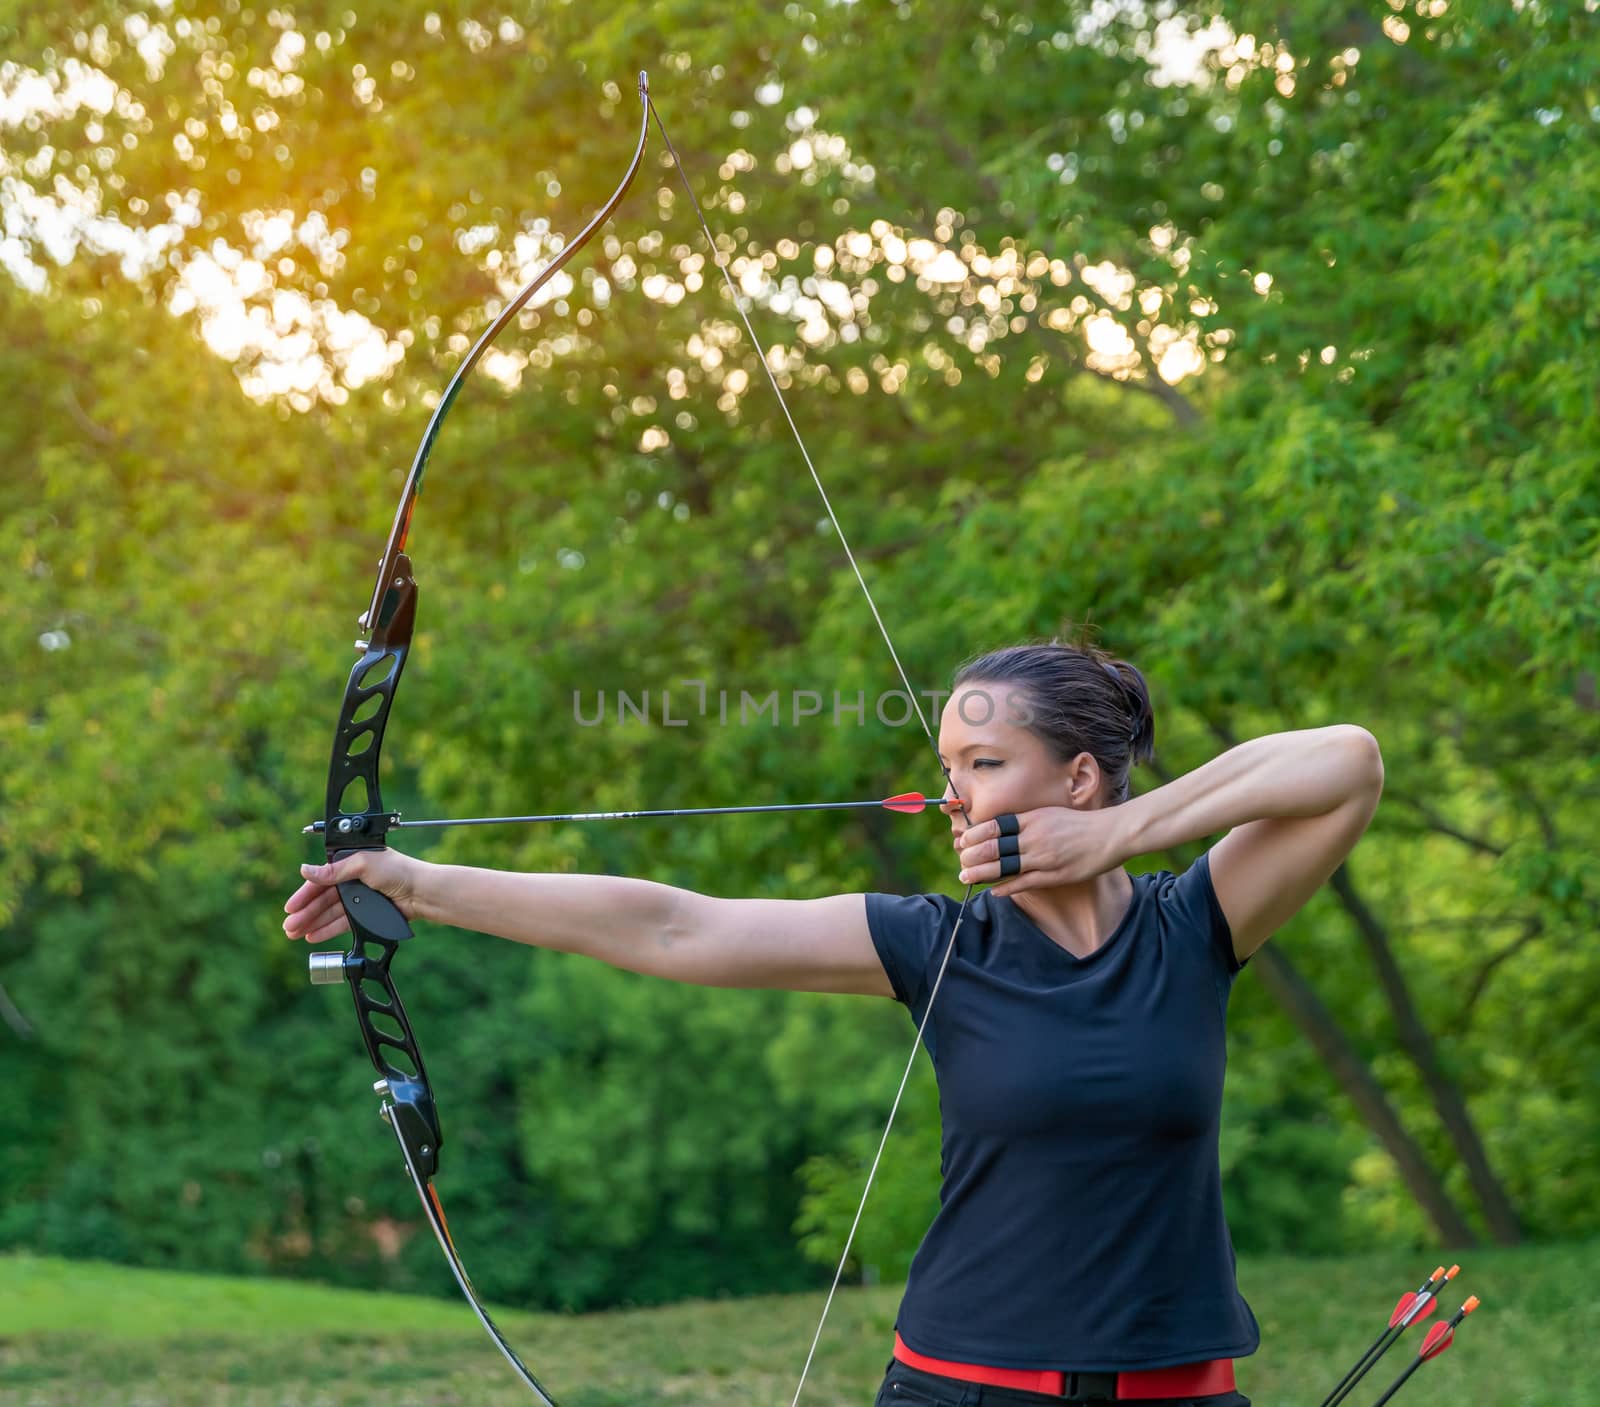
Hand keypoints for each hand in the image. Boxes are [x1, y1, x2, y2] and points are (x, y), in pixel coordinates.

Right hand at [283, 849, 423, 943]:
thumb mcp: (363, 864)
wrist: (422, 892)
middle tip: (289, 926)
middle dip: (305, 912)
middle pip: (323, 898)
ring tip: (296, 933)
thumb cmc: (398, 871)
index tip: (290, 907)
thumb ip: (334, 871)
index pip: (322, 879)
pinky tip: (314, 936)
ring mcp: (360, 897)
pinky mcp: (367, 912)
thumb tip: (306, 870)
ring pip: (330, 912)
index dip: (305, 893)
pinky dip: (328, 929)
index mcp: (351, 862)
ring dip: (313, 922)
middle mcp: (353, 879)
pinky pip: (343, 922)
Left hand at [955, 805, 1125, 896]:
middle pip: (994, 847)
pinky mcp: (1055, 875)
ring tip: (966, 877)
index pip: (994, 826)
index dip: (974, 835)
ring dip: (982, 873)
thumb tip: (1002, 827)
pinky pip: (1025, 883)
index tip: (962, 841)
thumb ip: (1026, 820)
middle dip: (972, 856)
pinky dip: (1006, 887)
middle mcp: (1034, 837)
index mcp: (1032, 819)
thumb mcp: (1049, 813)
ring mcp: (1044, 858)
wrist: (1110, 833)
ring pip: (1005, 867)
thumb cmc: (1079, 823)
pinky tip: (993, 891)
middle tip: (961, 862)